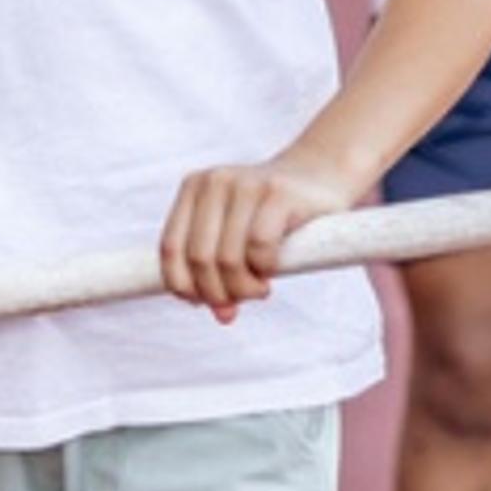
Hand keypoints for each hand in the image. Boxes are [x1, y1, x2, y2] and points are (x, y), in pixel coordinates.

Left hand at [161, 153, 355, 324]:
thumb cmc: (272, 215)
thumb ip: (219, 272)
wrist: (321, 174)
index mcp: (193, 188)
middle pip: (199, 259)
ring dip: (244, 288)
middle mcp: (214, 182)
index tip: (204, 303)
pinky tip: (271, 271)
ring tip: (260, 290)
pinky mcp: (278, 193)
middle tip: (241, 301)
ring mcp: (246, 184)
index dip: (183, 286)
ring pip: (227, 259)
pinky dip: (264, 270)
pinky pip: (258, 247)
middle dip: (219, 293)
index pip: (169, 249)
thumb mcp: (237, 237)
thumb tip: (222, 316)